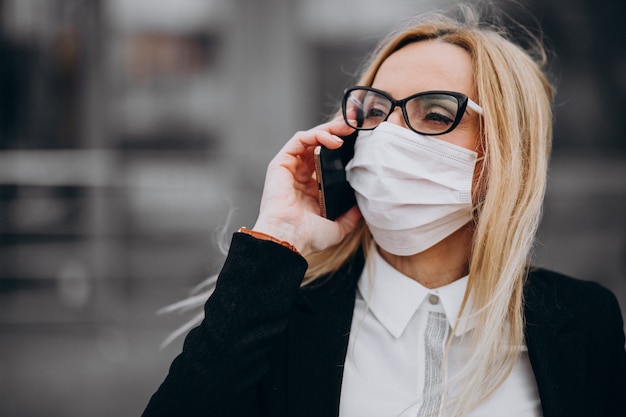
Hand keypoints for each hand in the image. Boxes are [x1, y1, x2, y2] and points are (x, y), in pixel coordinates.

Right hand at [252, 118, 361, 255]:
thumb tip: (362, 207)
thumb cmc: (307, 236)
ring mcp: (290, 167)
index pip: (328, 160)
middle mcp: (300, 175)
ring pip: (310, 138)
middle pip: (320, 145)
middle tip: (355, 125)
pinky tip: (333, 140)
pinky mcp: (281, 162)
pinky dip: (316, 134)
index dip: (343, 149)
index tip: (361, 142)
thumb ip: (350, 217)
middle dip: (338, 131)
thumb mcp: (337, 228)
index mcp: (311, 188)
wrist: (289, 238)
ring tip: (347, 128)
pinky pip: (299, 140)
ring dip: (330, 129)